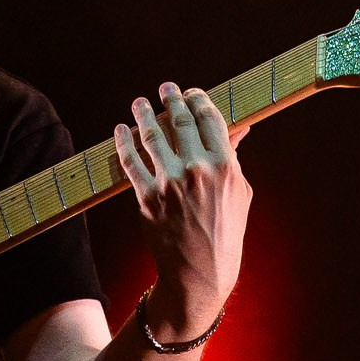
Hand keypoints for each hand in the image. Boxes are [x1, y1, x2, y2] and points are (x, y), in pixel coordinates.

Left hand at [111, 82, 251, 338]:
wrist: (200, 272)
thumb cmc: (225, 233)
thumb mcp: (239, 194)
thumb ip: (234, 159)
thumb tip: (238, 129)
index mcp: (224, 167)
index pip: (210, 119)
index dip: (199, 100)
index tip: (192, 92)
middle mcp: (196, 171)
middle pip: (180, 122)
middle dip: (171, 99)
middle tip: (165, 88)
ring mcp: (169, 184)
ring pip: (151, 137)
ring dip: (143, 115)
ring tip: (139, 103)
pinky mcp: (147, 198)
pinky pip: (131, 163)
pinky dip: (123, 144)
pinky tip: (120, 131)